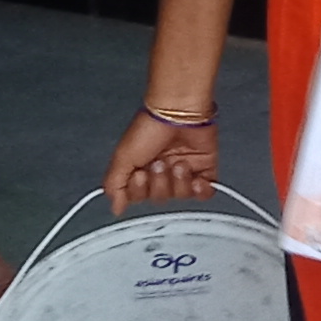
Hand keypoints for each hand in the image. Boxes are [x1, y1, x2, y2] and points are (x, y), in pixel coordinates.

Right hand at [106, 111, 220, 204]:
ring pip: (181, 197)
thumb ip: (115, 185)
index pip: (139, 197)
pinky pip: (205, 193)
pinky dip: (200, 191)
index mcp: (141, 168)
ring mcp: (184, 170)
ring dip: (179, 182)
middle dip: (160, 184)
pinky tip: (196, 180)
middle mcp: (162, 171)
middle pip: (160, 198)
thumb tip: (116, 208)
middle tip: (159, 164)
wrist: (178, 112)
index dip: (140, 191)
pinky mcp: (204, 168)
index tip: (140, 174)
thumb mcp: (123, 156)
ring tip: (179, 163)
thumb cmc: (150, 127)